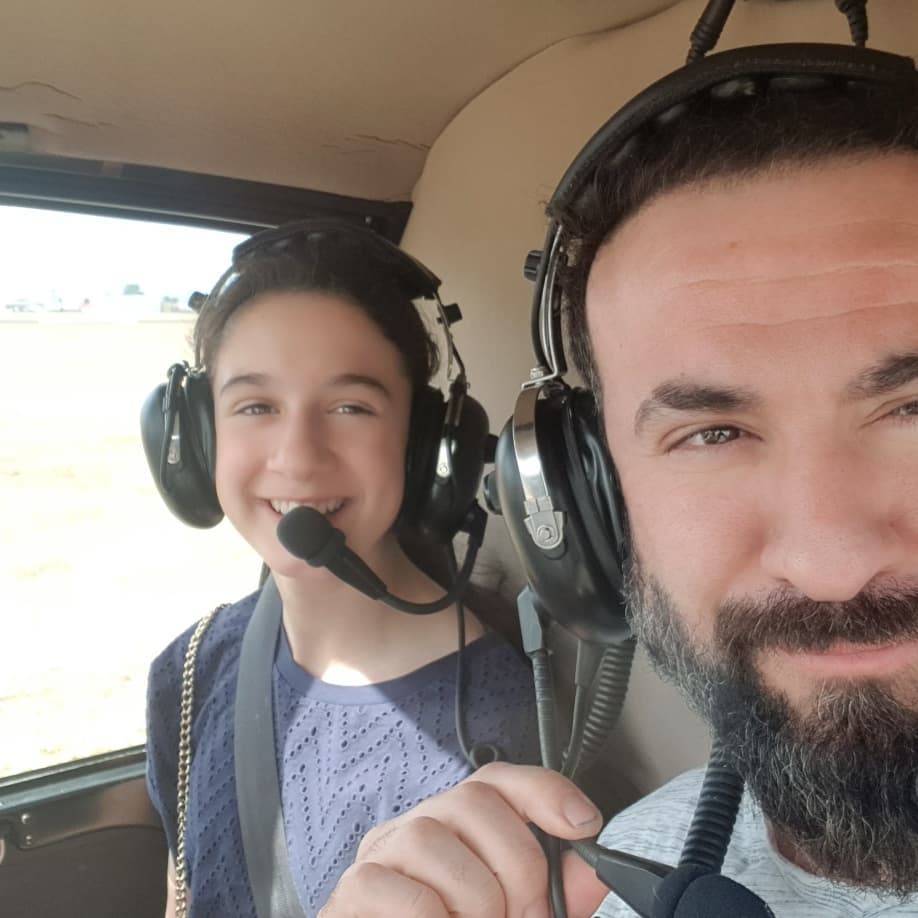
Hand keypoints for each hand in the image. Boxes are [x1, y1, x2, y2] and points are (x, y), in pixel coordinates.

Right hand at [319, 762, 608, 917]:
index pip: (497, 780)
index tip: (584, 823)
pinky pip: (412, 896)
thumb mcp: (514, 913)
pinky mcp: (356, 888)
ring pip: (433, 840)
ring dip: (475, 901)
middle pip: (474, 801)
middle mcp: (419, 825)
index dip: (544, 791)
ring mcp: (383, 852)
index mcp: (458, 828)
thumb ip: (555, 893)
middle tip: (520, 916)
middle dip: (515, 866)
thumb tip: (597, 871)